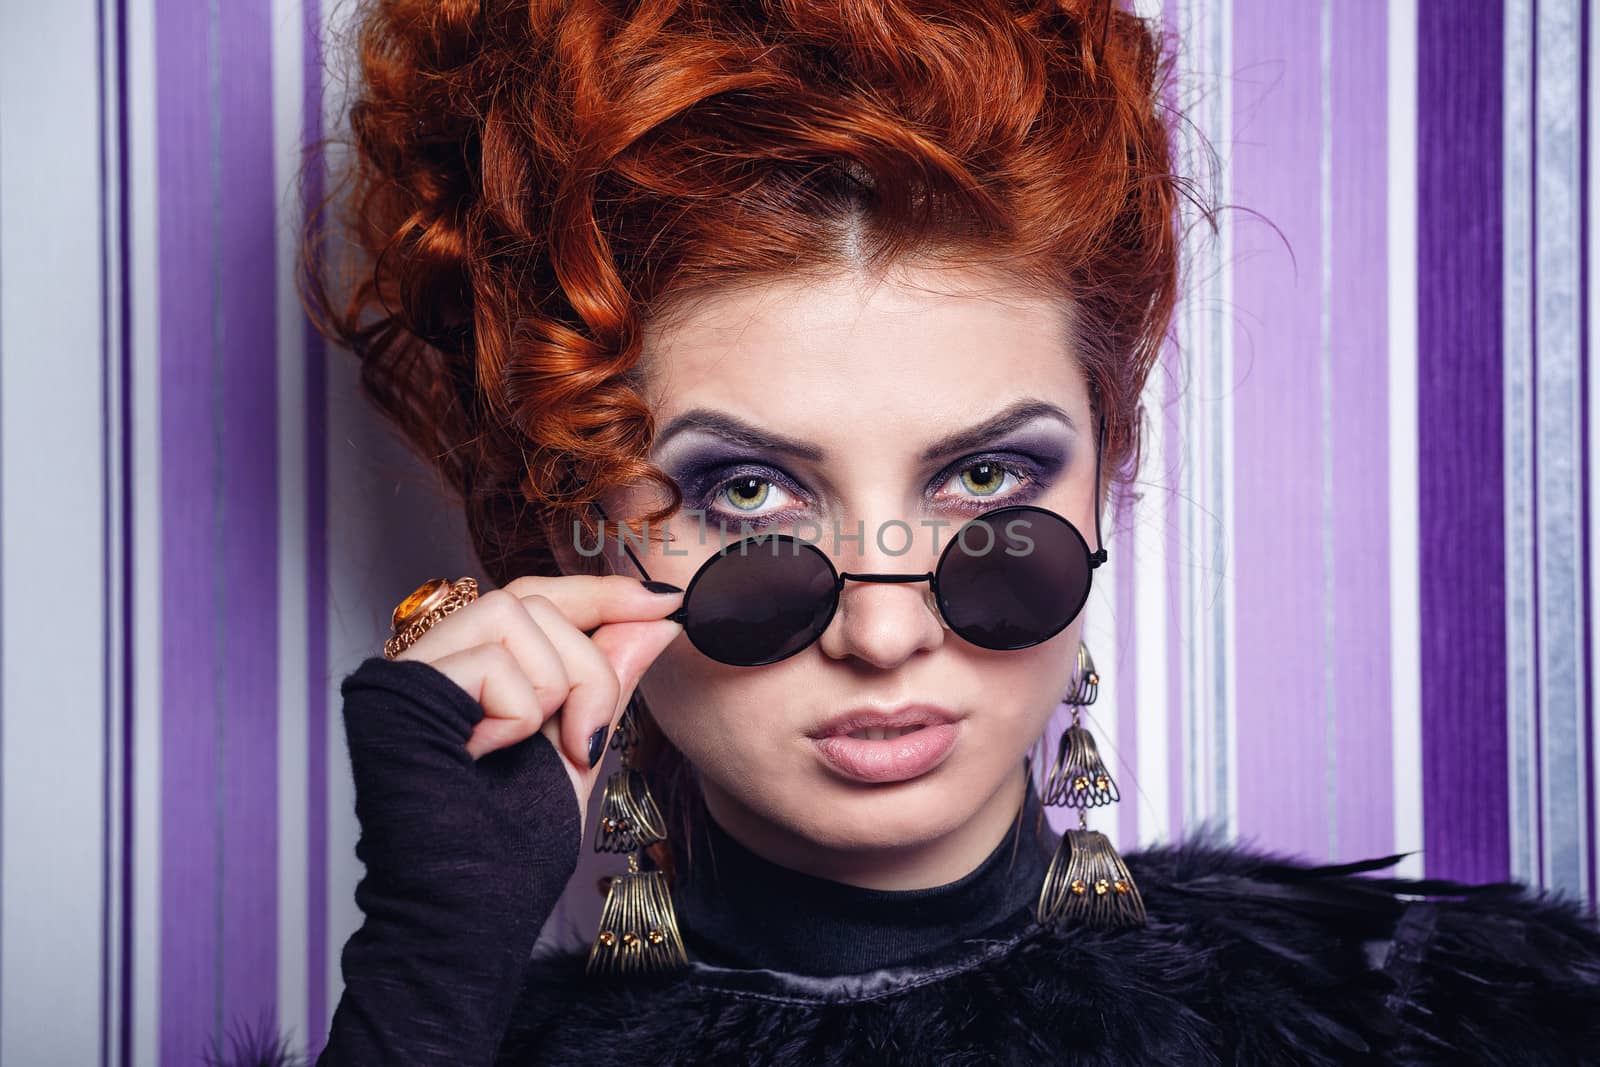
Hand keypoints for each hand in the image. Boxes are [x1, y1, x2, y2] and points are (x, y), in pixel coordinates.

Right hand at [392, 574, 684, 830]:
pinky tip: (487, 756)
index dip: (600, 593)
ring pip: (515, 614)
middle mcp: (432, 660)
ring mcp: (408, 671)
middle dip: (589, 666)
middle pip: (532, 599)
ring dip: (557, 689)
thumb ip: (609, 679)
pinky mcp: (394, 690)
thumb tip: (654, 622)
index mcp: (470, 669)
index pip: (535, 596)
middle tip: (588, 738)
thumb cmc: (509, 851)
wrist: (465, 914)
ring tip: (538, 752)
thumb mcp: (579, 748)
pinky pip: (492, 660)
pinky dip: (518, 715)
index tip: (666, 604)